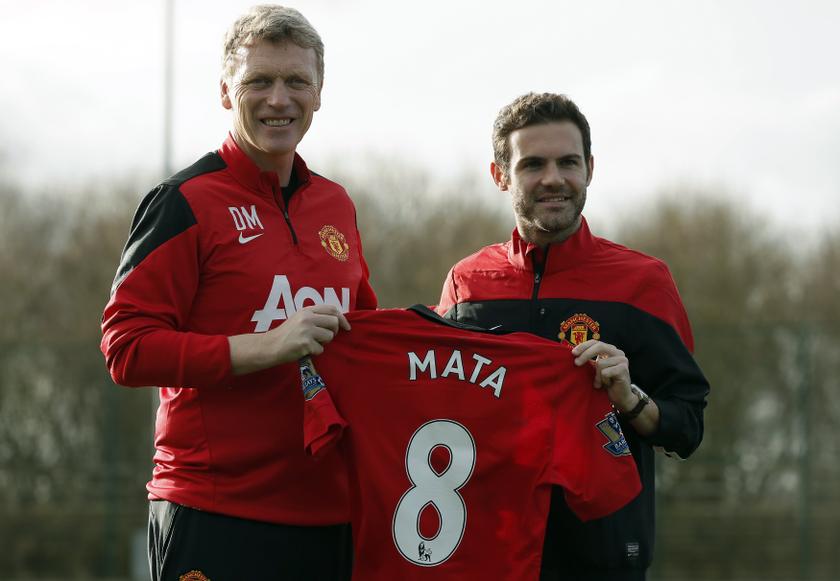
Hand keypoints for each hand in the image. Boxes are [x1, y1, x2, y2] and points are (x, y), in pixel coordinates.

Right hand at [229, 305, 349, 374]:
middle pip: (334, 322)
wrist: (270, 346)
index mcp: (307, 310)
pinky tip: (305, 350)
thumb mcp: (299, 318)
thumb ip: (315, 317)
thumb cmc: (286, 334)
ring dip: (324, 343)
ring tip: (312, 343)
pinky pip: (321, 349)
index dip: (342, 318)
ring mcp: (306, 330)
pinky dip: (315, 352)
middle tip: (325, 337)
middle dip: (334, 331)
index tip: (346, 327)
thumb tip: (336, 321)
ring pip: (329, 336)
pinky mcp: (305, 343)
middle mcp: (307, 318)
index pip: (332, 309)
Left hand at [571, 339, 634, 410]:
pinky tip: (608, 384)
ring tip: (600, 383)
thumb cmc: (606, 382)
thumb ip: (589, 360)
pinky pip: (605, 373)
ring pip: (600, 363)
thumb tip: (573, 353)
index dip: (584, 346)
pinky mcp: (623, 369)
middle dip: (586, 354)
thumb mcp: (596, 369)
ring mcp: (622, 360)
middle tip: (576, 363)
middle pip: (599, 346)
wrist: (620, 397)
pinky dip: (603, 380)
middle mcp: (618, 352)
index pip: (595, 342)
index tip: (573, 353)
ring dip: (597, 376)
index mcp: (610, 350)